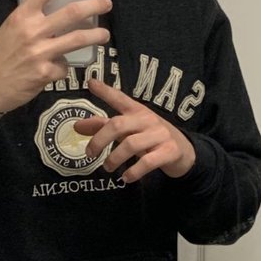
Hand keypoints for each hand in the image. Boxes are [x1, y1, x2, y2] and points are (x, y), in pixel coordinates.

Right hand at [0, 0, 110, 113]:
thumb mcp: (11, 28)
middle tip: (106, 3)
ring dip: (95, 36)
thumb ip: (33, 18)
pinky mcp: (46, 73)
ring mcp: (40, 53)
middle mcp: (32, 31)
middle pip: (72, 13)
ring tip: (103, 35)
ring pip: (77, 39)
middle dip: (94, 6)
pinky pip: (65, 66)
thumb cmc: (1, 55)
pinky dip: (64, 66)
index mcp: (22, 15)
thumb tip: (57, 9)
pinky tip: (55, 68)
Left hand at [75, 78, 195, 182]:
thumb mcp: (129, 129)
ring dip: (114, 158)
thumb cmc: (150, 137)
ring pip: (131, 145)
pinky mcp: (169, 152)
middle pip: (118, 125)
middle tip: (90, 154)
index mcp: (137, 111)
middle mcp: (148, 120)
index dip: (105, 91)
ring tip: (107, 168)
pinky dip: (134, 172)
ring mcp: (160, 135)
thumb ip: (103, 127)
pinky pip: (148, 162)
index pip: (120, 98)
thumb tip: (76, 126)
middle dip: (100, 140)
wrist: (184, 152)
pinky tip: (125, 178)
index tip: (91, 83)